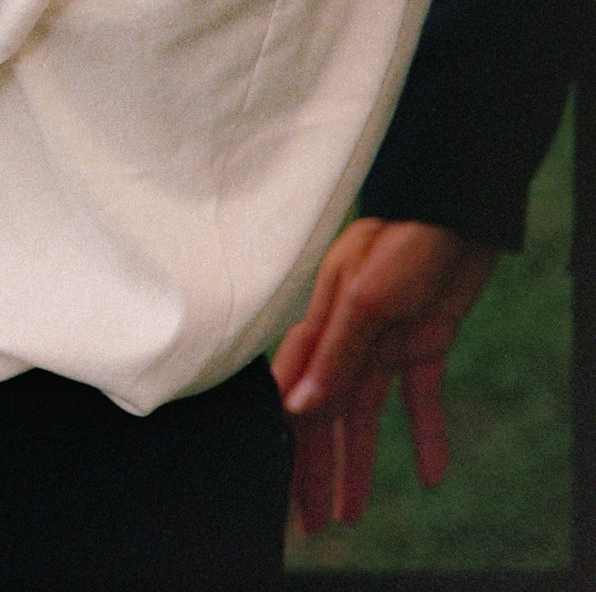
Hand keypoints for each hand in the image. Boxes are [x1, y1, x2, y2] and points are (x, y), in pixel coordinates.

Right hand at [269, 218, 497, 531]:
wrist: (457, 211)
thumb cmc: (402, 239)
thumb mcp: (365, 296)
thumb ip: (333, 352)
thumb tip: (299, 407)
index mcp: (321, 324)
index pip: (294, 393)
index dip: (284, 438)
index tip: (274, 482)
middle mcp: (347, 339)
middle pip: (326, 416)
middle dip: (315, 468)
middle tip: (312, 521)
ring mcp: (384, 344)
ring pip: (366, 417)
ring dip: (360, 464)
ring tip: (352, 513)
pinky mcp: (424, 344)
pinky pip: (421, 399)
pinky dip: (425, 435)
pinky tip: (429, 473)